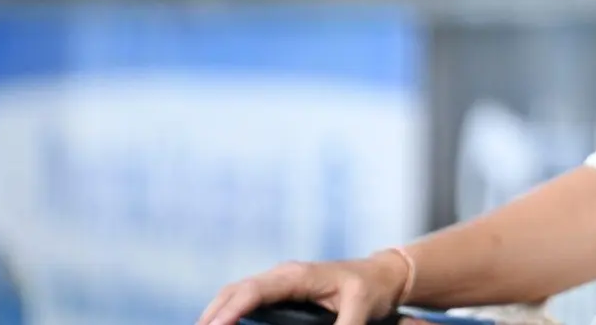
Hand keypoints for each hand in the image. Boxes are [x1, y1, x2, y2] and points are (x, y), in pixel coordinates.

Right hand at [196, 252, 408, 324]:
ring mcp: (281, 280)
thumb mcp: (361, 308)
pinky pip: (247, 297)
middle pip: (235, 291)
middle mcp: (284, 274)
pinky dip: (228, 310)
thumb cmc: (372, 288)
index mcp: (297, 275)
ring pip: (236, 292)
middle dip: (212, 313)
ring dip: (216, 311)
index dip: (229, 310)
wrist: (383, 274)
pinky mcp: (282, 289)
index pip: (253, 291)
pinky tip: (220, 324)